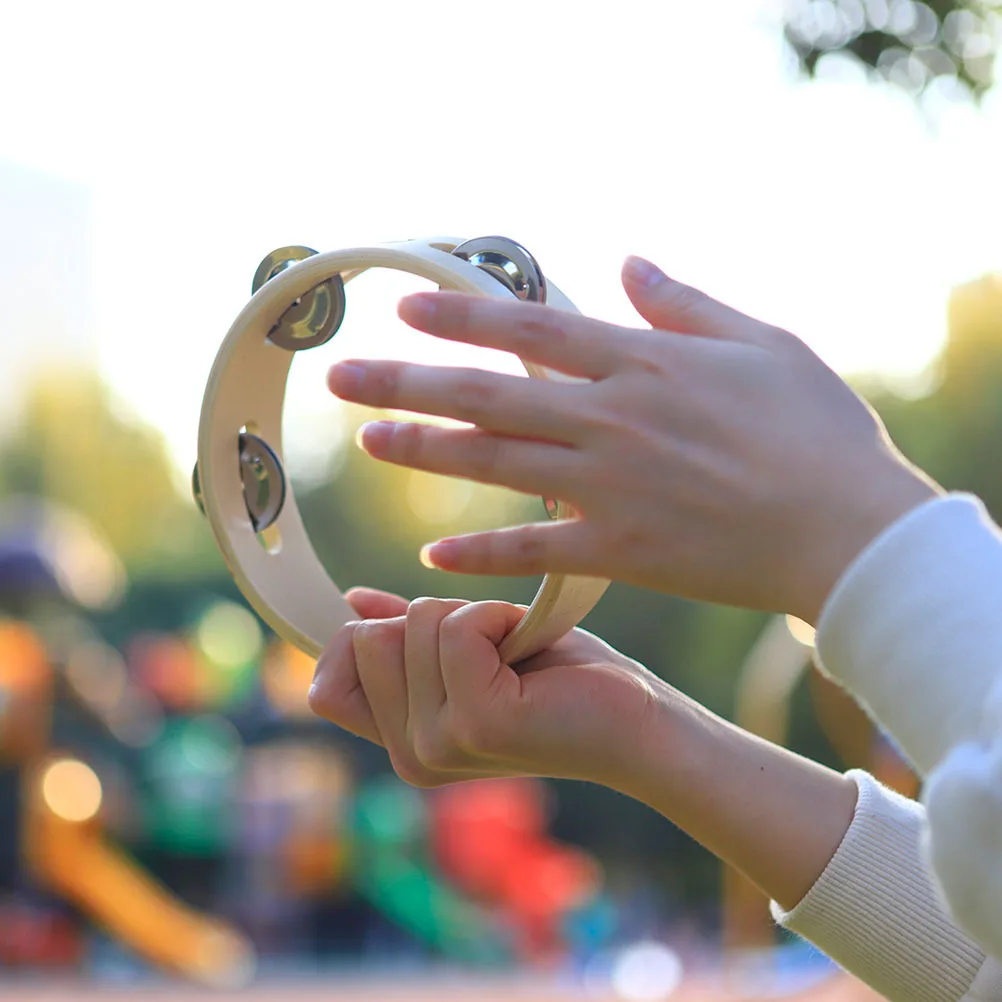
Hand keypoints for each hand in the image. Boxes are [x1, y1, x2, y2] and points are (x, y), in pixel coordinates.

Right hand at [308, 587, 662, 788]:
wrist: (637, 719)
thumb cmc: (558, 679)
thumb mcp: (470, 651)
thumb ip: (406, 635)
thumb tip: (350, 600)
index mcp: (402, 743)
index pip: (325, 685)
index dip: (361, 643)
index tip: (418, 636)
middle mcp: (410, 754)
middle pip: (368, 637)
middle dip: (433, 618)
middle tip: (491, 650)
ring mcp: (439, 744)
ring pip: (416, 624)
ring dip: (475, 616)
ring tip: (518, 654)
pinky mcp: (479, 723)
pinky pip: (458, 629)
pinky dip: (497, 617)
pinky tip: (530, 652)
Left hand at [328, 258, 939, 622]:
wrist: (847, 533)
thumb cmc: (816, 431)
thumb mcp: (762, 341)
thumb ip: (683, 302)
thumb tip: (626, 261)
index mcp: (644, 364)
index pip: (532, 331)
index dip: (462, 319)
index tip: (403, 310)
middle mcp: (612, 421)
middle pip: (490, 396)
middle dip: (409, 383)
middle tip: (343, 378)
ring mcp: (610, 489)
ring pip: (496, 464)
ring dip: (426, 452)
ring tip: (370, 440)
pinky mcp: (618, 553)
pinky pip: (532, 551)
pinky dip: (480, 551)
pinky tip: (430, 551)